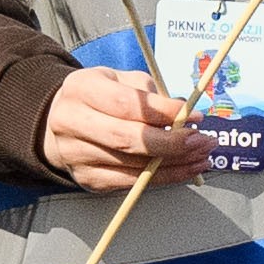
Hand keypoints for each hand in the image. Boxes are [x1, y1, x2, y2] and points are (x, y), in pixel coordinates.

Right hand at [37, 64, 208, 190]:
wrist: (61, 121)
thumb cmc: (100, 97)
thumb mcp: (121, 80)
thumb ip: (150, 95)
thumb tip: (186, 116)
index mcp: (81, 89)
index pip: (124, 104)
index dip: (163, 112)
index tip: (193, 115)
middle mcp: (72, 123)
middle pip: (126, 140)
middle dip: (172, 143)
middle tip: (202, 140)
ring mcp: (76, 155)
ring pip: (133, 165)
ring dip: (175, 163)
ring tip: (202, 154)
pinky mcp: (87, 179)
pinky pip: (132, 182)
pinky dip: (165, 177)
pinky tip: (186, 168)